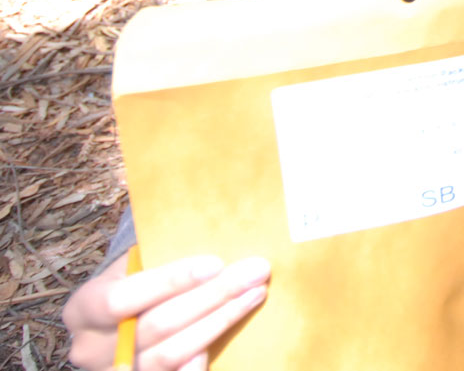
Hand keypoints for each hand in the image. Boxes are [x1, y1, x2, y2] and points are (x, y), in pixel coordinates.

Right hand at [63, 252, 270, 370]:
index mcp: (83, 309)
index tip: (216, 263)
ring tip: (255, 293)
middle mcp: (90, 348)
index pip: (124, 297)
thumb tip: (210, 233)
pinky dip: (206, 355)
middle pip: (158, 325)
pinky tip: (235, 330)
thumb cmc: (133, 285)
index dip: (170, 281)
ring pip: (173, 353)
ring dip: (220, 321)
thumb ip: (156, 255)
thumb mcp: (130, 267)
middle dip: (213, 296)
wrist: (116, 328)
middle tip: (255, 272)